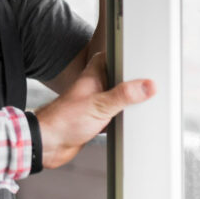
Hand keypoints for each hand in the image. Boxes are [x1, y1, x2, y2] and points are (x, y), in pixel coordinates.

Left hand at [36, 52, 153, 168]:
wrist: (48, 143)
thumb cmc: (63, 120)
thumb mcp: (100, 105)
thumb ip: (124, 95)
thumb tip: (146, 86)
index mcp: (93, 75)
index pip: (112, 56)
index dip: (126, 55)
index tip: (145, 56)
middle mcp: (95, 88)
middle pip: (119, 79)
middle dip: (133, 82)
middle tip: (151, 82)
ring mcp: (95, 104)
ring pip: (118, 99)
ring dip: (128, 103)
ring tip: (145, 103)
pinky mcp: (96, 121)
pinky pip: (115, 116)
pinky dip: (123, 119)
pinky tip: (132, 123)